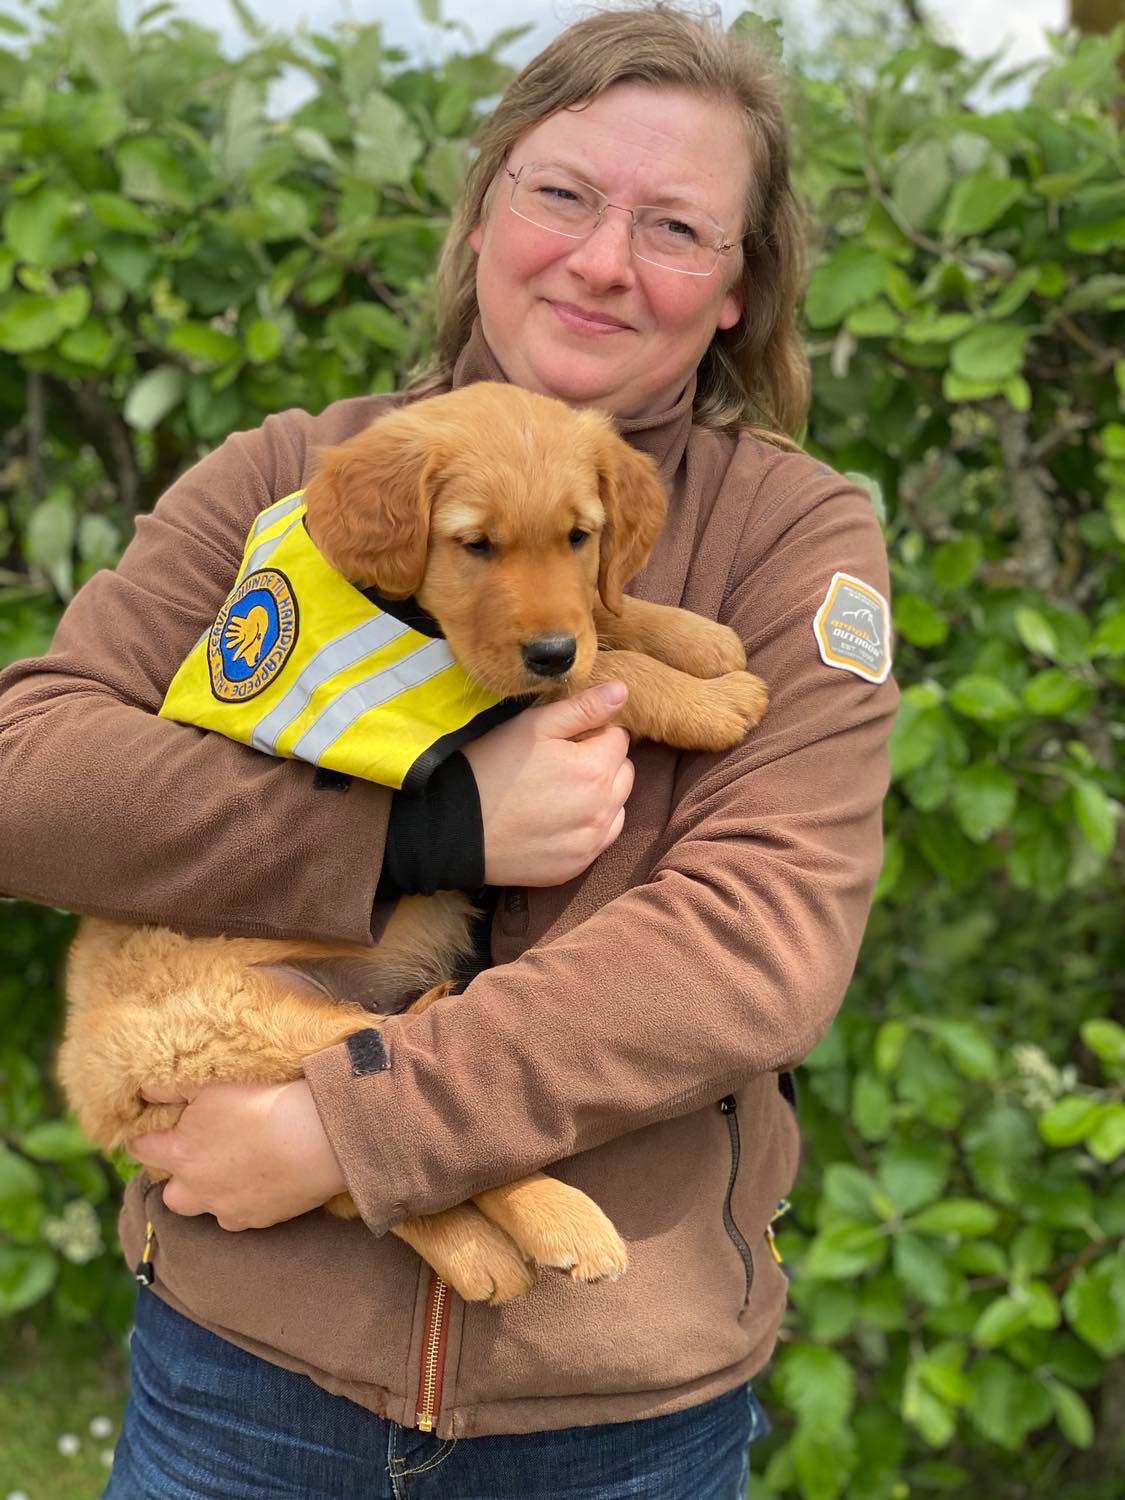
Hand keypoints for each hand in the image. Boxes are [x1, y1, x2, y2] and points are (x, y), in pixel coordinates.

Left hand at [128, 1080, 346, 1231]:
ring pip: (204, 1209)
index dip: (144, 1137)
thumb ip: (170, 1088)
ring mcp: (227, 1209)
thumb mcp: (211, 1084)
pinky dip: (244, 1201)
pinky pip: (239, 1216)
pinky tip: (262, 1178)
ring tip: (232, 1169)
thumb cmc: (263, 1104)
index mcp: (180, 1154)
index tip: (154, 1128)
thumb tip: (144, 1090)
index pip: (141, 1150)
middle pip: (170, 1193)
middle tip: (198, 1153)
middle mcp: (196, 1189)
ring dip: (209, 1193)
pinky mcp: (257, 1220)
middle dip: (177, 1176)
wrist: (317, 1137)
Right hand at [463, 681, 633, 885]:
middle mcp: (603, 808)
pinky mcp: (578, 864)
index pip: (618, 737)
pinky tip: (558, 819)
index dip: (591, 733)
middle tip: (561, 764)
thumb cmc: (491, 768)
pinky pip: (602, 837)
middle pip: (623, 772)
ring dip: (601, 795)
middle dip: (601, 763)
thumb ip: (583, 708)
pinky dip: (590, 825)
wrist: (455, 829)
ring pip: (618, 805)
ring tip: (559, 792)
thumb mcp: (532, 726)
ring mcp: (592, 841)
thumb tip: (622, 691)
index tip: (563, 740)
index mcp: (595, 768)